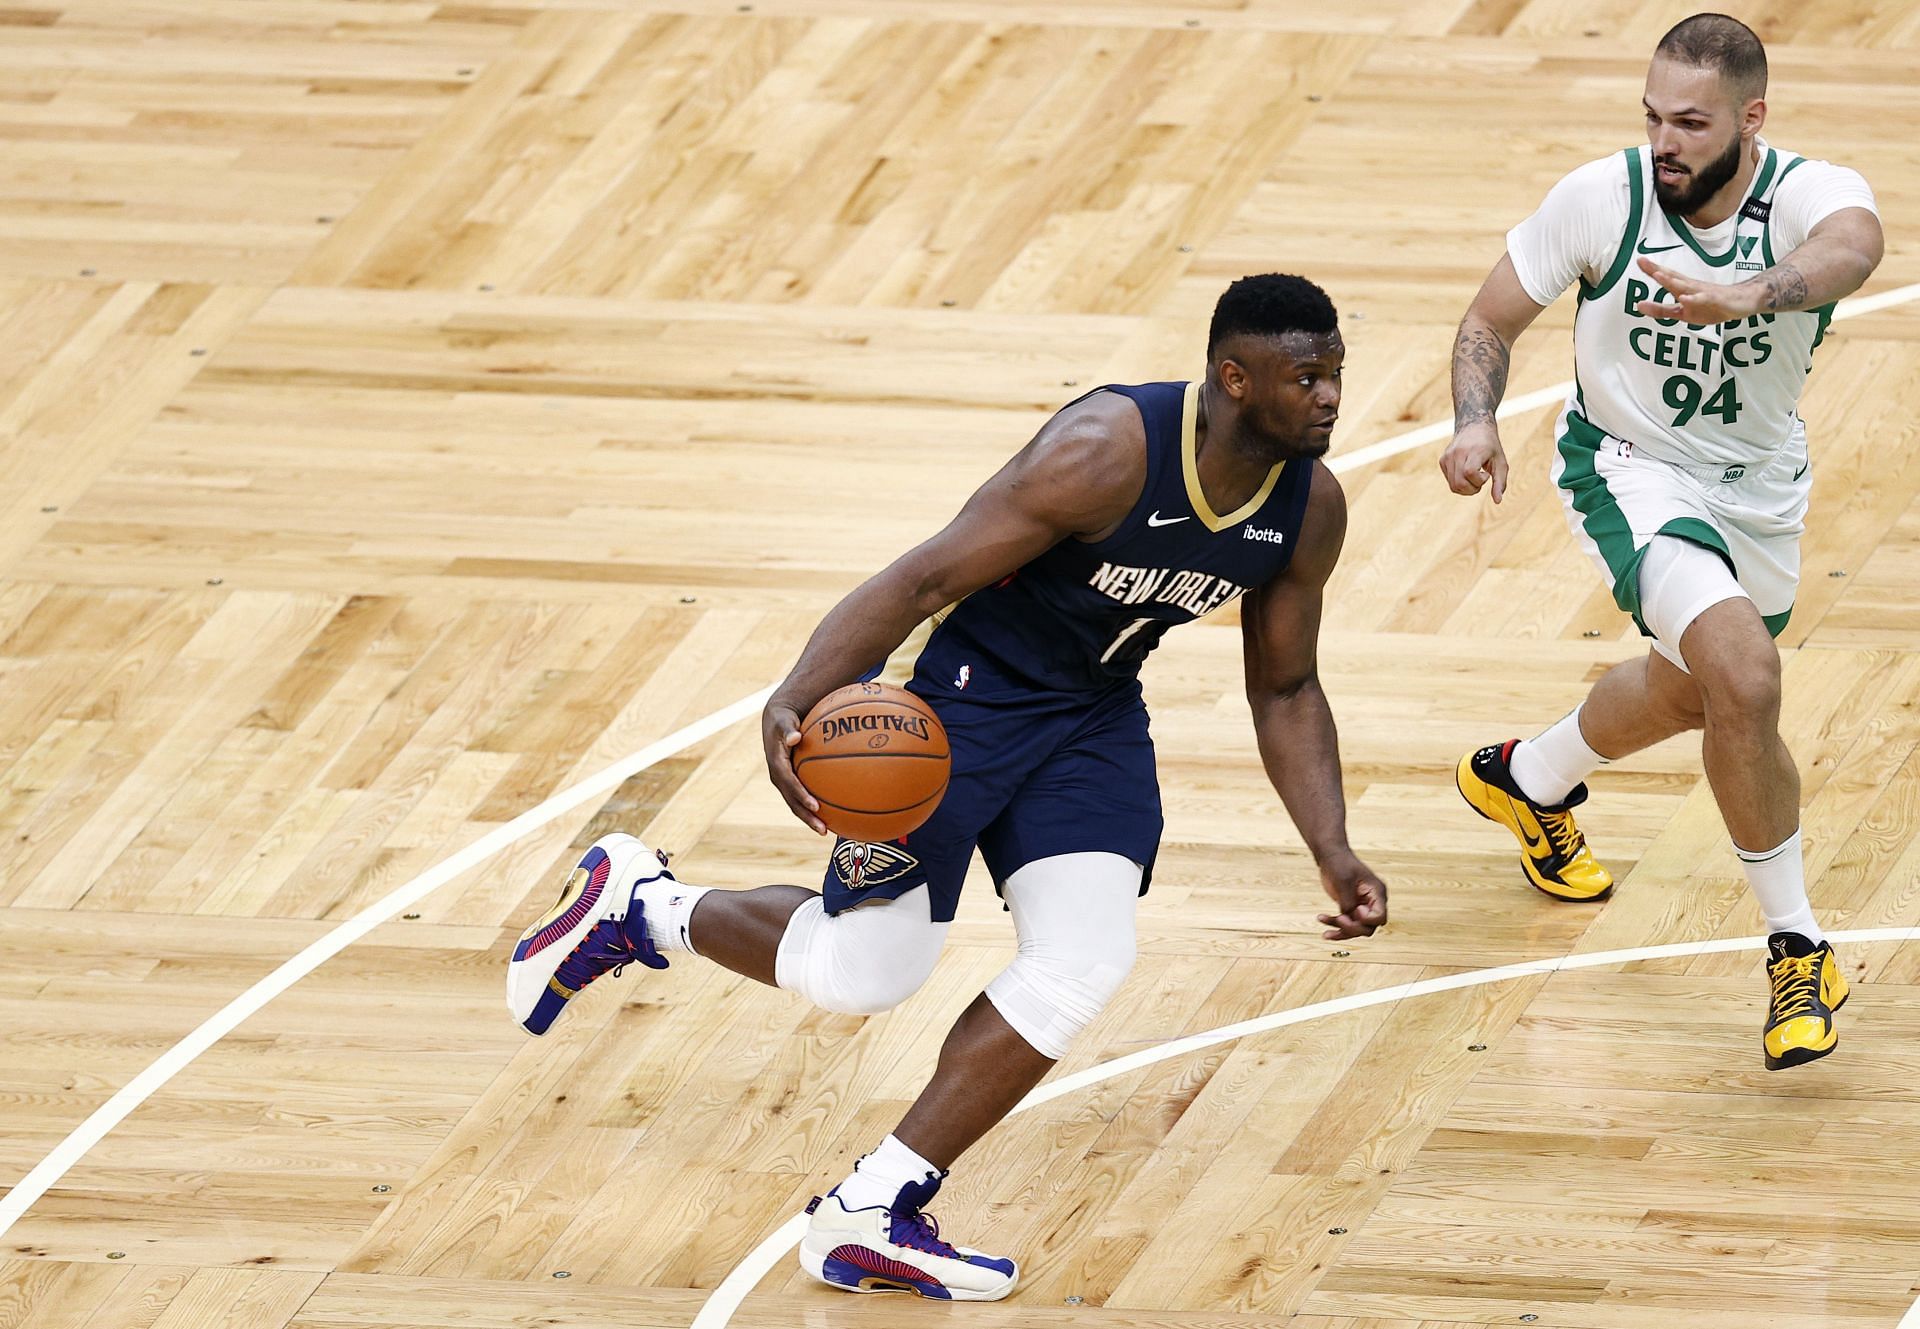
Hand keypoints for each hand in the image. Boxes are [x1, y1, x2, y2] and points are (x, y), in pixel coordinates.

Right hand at [761, 699, 827, 834]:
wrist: (774, 721)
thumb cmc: (783, 719)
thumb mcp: (783, 721)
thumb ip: (788, 729)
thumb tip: (795, 737)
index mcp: (777, 765)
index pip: (790, 785)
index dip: (802, 796)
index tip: (817, 806)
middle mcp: (779, 777)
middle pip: (792, 802)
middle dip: (807, 816)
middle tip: (823, 830)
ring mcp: (784, 781)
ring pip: (796, 804)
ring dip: (810, 818)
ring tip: (826, 831)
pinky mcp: (790, 781)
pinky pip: (802, 796)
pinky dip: (813, 806)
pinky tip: (831, 812)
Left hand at [1316, 851, 1386, 939]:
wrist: (1331, 855)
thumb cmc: (1340, 863)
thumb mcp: (1343, 880)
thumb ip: (1348, 901)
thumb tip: (1348, 918)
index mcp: (1377, 892)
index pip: (1380, 917)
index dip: (1367, 919)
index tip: (1355, 910)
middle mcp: (1373, 902)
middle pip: (1368, 927)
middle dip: (1352, 928)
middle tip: (1338, 919)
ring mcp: (1362, 906)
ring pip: (1356, 929)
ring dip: (1341, 931)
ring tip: (1324, 929)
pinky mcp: (1351, 908)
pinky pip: (1346, 924)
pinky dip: (1334, 925)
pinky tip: (1321, 919)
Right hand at [1440, 421, 1508, 502]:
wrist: (1473, 425)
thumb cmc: (1490, 445)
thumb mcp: (1500, 461)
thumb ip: (1500, 481)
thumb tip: (1498, 501)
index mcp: (1474, 450)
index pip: (1469, 472)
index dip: (1479, 480)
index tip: (1486, 474)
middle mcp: (1457, 452)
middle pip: (1460, 483)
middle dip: (1473, 489)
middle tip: (1481, 480)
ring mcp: (1447, 456)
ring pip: (1453, 486)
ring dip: (1466, 489)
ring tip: (1475, 479)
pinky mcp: (1442, 460)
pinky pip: (1450, 482)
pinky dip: (1460, 483)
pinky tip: (1467, 474)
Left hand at [1634, 256, 1760, 323]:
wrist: (1745, 302)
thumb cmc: (1714, 305)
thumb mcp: (1683, 313)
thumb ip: (1662, 310)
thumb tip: (1640, 306)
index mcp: (1685, 289)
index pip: (1667, 277)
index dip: (1652, 270)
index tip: (1640, 261)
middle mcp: (1693, 287)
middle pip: (1673, 277)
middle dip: (1658, 270)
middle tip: (1643, 262)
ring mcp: (1704, 292)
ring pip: (1686, 286)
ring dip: (1672, 281)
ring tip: (1658, 275)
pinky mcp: (1717, 299)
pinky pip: (1704, 299)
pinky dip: (1694, 299)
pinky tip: (1685, 299)